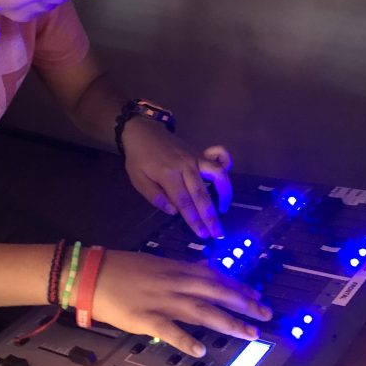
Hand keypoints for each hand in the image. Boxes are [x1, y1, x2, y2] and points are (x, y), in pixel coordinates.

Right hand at [91, 249, 272, 356]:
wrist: (91, 274)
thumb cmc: (120, 268)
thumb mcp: (155, 262)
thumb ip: (179, 270)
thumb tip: (202, 272)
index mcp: (176, 268)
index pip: (214, 276)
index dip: (237, 286)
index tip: (256, 294)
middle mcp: (174, 283)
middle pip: (215, 292)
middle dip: (243, 303)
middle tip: (266, 314)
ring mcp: (162, 301)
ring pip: (201, 311)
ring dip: (227, 322)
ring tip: (249, 333)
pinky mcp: (145, 319)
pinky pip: (169, 331)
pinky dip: (186, 341)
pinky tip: (201, 351)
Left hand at [121, 119, 232, 239]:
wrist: (143, 131)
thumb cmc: (139, 158)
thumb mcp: (138, 180)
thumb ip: (155, 197)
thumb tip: (174, 211)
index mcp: (168, 175)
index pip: (184, 202)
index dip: (194, 220)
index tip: (203, 234)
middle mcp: (186, 166)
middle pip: (201, 194)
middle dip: (211, 216)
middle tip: (218, 233)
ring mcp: (196, 158)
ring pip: (217, 175)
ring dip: (225, 193)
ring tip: (224, 209)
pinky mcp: (201, 153)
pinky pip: (220, 156)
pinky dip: (227, 164)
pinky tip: (225, 180)